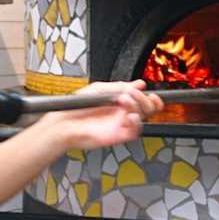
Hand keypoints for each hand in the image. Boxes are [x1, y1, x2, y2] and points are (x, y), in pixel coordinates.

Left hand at [39, 80, 163, 151]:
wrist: (65, 123)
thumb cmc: (77, 107)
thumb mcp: (100, 88)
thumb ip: (121, 86)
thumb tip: (139, 84)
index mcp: (118, 101)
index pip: (141, 99)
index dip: (150, 97)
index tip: (153, 94)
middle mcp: (121, 112)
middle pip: (146, 107)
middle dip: (144, 100)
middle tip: (134, 96)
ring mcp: (120, 123)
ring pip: (142, 117)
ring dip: (138, 108)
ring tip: (126, 103)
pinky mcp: (118, 135)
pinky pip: (135, 130)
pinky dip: (136, 122)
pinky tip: (129, 116)